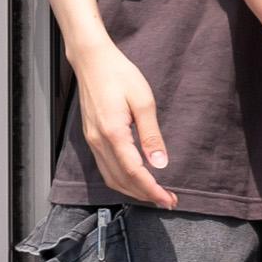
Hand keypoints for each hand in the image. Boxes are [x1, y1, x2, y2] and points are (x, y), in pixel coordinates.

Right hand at [64, 35, 179, 209]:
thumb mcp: (143, 102)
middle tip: (168, 200)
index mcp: (112, 133)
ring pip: (111, 177)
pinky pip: (105, 167)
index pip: (133, 172)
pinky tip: (136, 180)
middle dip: (145, 194)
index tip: (168, 199)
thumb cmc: (119, 75)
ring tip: (155, 194)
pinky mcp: (92, 137)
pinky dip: (122, 180)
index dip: (151, 189)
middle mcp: (98, 141)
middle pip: (121, 180)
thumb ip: (151, 135)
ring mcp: (92, 140)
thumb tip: (160, 162)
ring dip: (133, 190)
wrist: (92, 61)